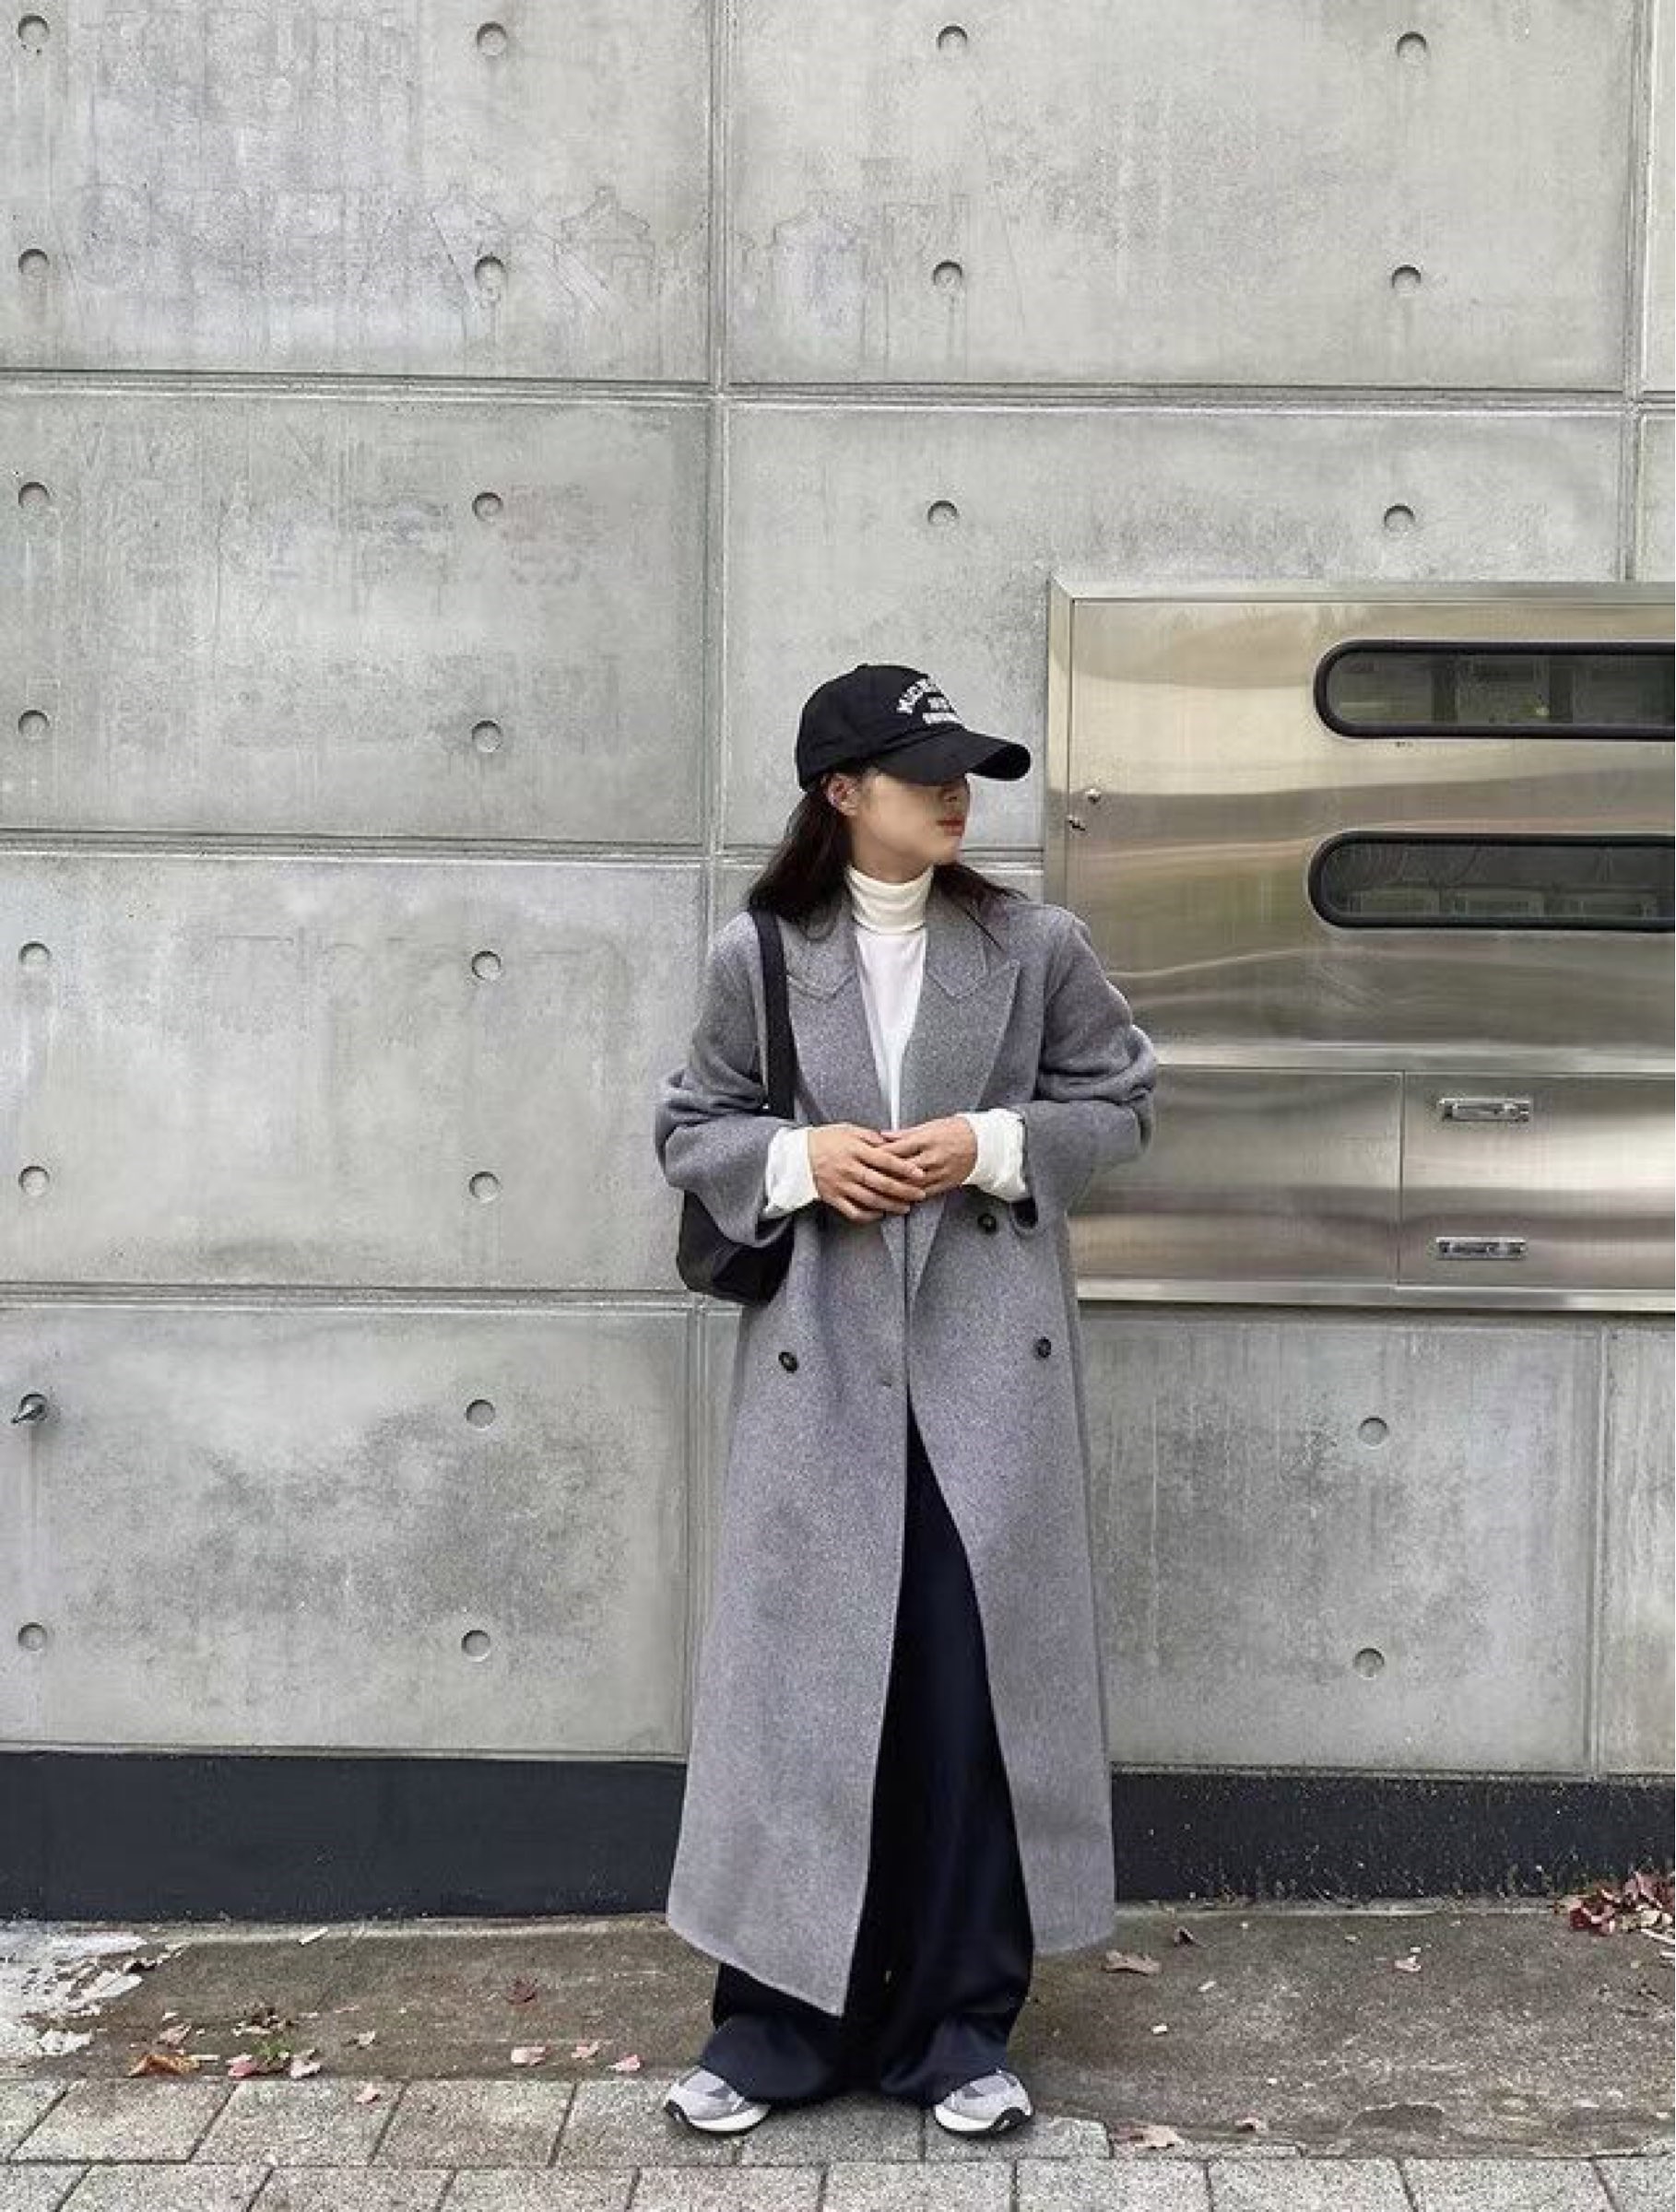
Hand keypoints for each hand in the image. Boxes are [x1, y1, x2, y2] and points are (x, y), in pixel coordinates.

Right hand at [808, 1123, 932, 1221]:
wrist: (797, 1156)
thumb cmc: (823, 1141)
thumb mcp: (848, 1130)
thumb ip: (871, 1137)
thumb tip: (891, 1143)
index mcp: (855, 1150)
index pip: (885, 1160)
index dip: (905, 1168)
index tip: (919, 1174)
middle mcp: (849, 1169)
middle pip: (882, 1183)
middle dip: (904, 1190)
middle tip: (919, 1194)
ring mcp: (841, 1185)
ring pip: (871, 1199)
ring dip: (891, 1205)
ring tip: (905, 1207)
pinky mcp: (833, 1198)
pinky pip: (853, 1211)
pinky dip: (868, 1216)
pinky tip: (880, 1213)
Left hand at [874, 1115, 977, 1200]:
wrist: (983, 1144)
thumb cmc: (957, 1131)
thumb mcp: (931, 1125)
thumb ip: (905, 1134)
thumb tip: (883, 1135)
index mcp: (927, 1139)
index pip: (897, 1149)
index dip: (879, 1154)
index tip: (866, 1157)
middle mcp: (932, 1157)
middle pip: (901, 1169)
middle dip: (882, 1174)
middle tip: (865, 1177)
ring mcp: (939, 1172)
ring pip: (910, 1185)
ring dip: (892, 1190)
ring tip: (876, 1192)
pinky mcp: (945, 1184)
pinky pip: (923, 1193)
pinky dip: (908, 1197)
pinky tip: (897, 1199)